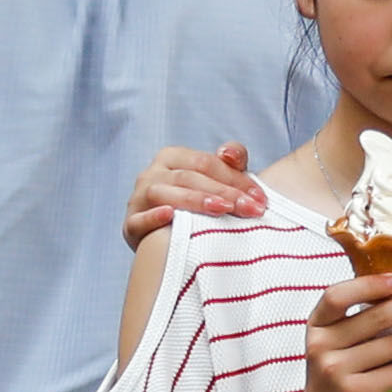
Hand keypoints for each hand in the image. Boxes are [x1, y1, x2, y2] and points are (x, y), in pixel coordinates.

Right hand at [123, 143, 264, 247]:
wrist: (164, 237)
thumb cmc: (198, 203)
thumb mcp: (217, 179)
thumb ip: (232, 161)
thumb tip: (229, 154)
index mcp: (171, 157)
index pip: (206, 163)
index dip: (235, 178)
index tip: (261, 199)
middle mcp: (151, 174)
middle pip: (189, 178)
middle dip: (223, 192)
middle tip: (250, 209)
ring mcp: (138, 198)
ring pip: (166, 194)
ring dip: (195, 200)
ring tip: (221, 209)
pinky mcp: (130, 225)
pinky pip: (139, 220)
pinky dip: (154, 217)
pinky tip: (171, 216)